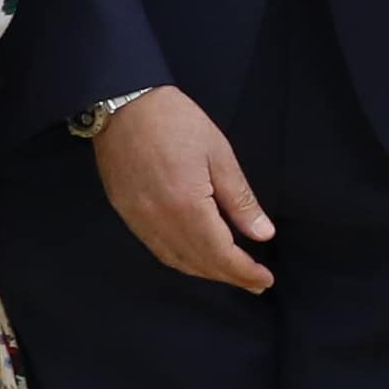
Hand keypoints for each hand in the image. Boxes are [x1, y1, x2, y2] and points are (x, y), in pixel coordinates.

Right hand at [97, 85, 280, 293]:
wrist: (122, 104)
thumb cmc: (176, 122)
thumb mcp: (219, 155)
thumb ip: (239, 200)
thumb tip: (262, 234)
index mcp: (186, 207)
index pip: (219, 254)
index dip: (244, 271)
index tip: (265, 280)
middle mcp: (158, 221)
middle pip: (197, 263)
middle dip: (229, 277)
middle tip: (256, 283)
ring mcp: (138, 220)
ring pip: (175, 260)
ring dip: (204, 272)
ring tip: (231, 275)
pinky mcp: (126, 213)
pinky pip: (156, 248)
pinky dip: (180, 260)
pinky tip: (196, 258)